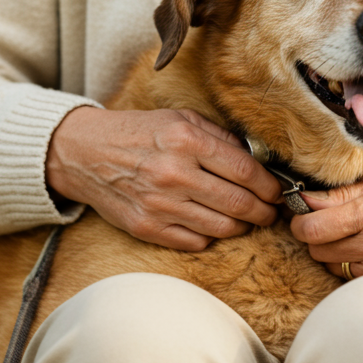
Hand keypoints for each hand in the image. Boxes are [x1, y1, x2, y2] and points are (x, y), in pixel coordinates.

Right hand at [46, 106, 281, 250]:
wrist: (85, 153)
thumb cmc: (139, 133)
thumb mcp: (180, 120)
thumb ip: (221, 137)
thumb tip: (261, 159)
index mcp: (186, 141)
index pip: (247, 172)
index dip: (271, 187)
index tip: (277, 192)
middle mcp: (174, 174)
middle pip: (240, 204)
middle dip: (264, 212)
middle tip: (270, 212)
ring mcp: (160, 205)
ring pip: (222, 228)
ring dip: (242, 227)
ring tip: (245, 219)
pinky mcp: (147, 228)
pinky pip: (196, 242)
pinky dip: (211, 237)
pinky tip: (212, 225)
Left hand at [292, 174, 362, 278]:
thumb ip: (341, 194)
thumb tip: (303, 200)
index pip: (311, 229)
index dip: (301, 221)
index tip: (305, 214)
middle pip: (317, 251)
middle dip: (316, 236)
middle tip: (330, 223)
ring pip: (333, 267)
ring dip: (335, 253)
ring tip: (356, 235)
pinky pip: (353, 279)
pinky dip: (353, 266)